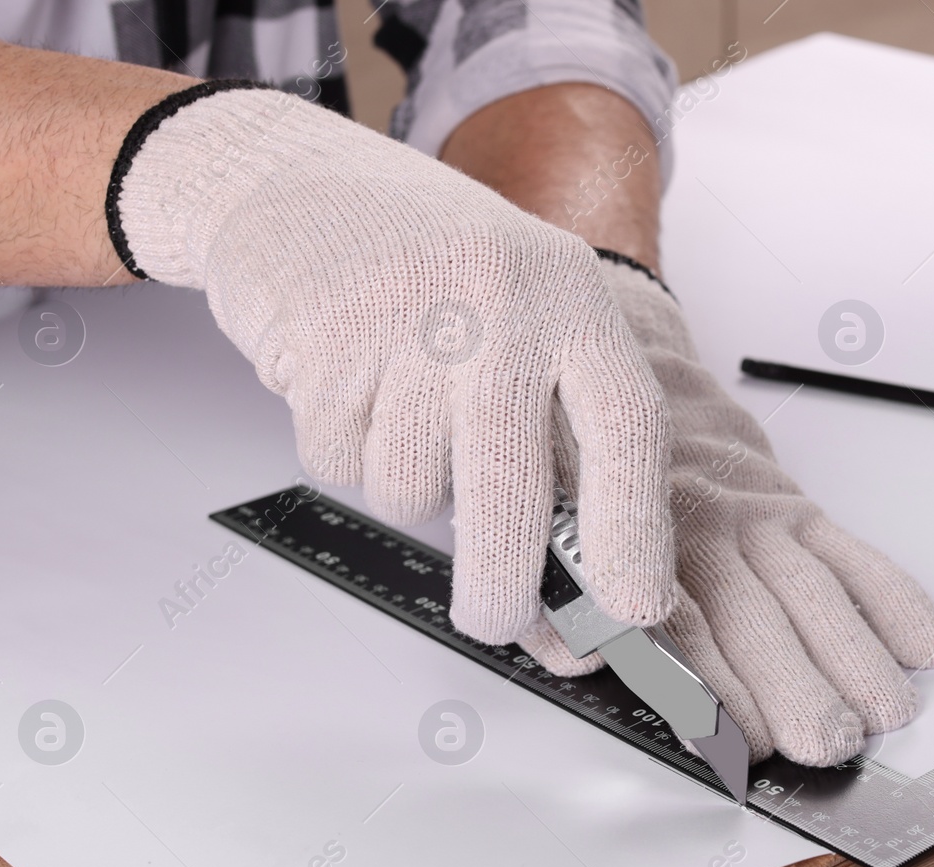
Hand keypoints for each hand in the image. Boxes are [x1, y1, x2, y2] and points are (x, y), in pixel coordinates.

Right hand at [113, 86, 675, 643]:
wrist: (297, 179)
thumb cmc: (433, 267)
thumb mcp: (527, 316)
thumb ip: (557, 430)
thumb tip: (577, 579)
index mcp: (572, 298)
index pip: (625, 428)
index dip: (635, 530)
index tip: (635, 609)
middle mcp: (499, 303)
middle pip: (511, 492)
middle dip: (504, 585)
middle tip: (494, 620)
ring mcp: (408, 320)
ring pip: (413, 490)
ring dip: (406, 487)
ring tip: (403, 412)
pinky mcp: (324, 343)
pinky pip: (341, 464)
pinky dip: (345, 453)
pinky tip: (353, 388)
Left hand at [522, 259, 933, 766]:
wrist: (618, 351)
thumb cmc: (578, 450)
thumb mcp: (542, 518)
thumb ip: (555, 596)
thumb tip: (578, 662)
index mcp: (631, 541)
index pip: (678, 626)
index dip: (716, 688)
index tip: (745, 741)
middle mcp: (700, 529)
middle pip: (757, 617)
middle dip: (798, 684)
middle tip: (829, 739)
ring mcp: (753, 515)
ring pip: (812, 590)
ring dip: (854, 654)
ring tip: (886, 711)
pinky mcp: (788, 499)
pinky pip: (849, 551)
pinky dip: (891, 598)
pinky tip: (923, 644)